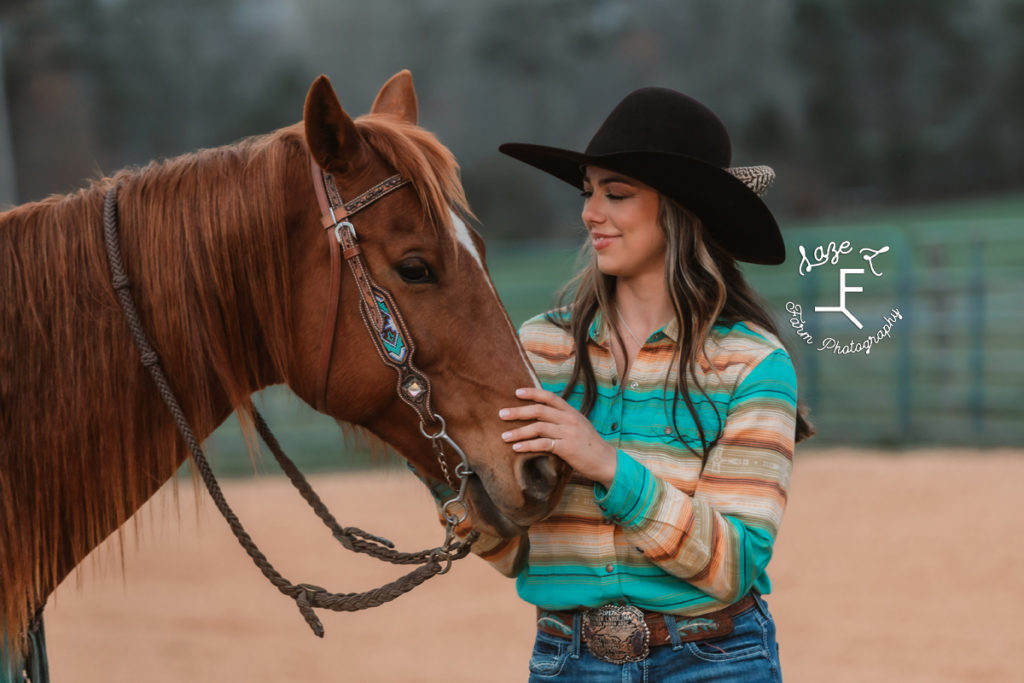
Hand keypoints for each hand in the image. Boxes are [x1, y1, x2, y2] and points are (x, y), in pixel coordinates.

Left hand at [499, 387, 617, 487]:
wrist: (605, 461)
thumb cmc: (589, 444)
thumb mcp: (578, 425)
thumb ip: (563, 419)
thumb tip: (542, 417)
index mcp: (571, 411)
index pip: (549, 397)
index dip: (532, 393)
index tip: (516, 392)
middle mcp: (569, 419)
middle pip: (539, 410)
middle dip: (518, 412)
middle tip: (501, 414)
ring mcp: (568, 433)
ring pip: (538, 427)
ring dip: (518, 431)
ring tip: (504, 436)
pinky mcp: (566, 448)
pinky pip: (542, 444)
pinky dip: (527, 445)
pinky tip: (516, 448)